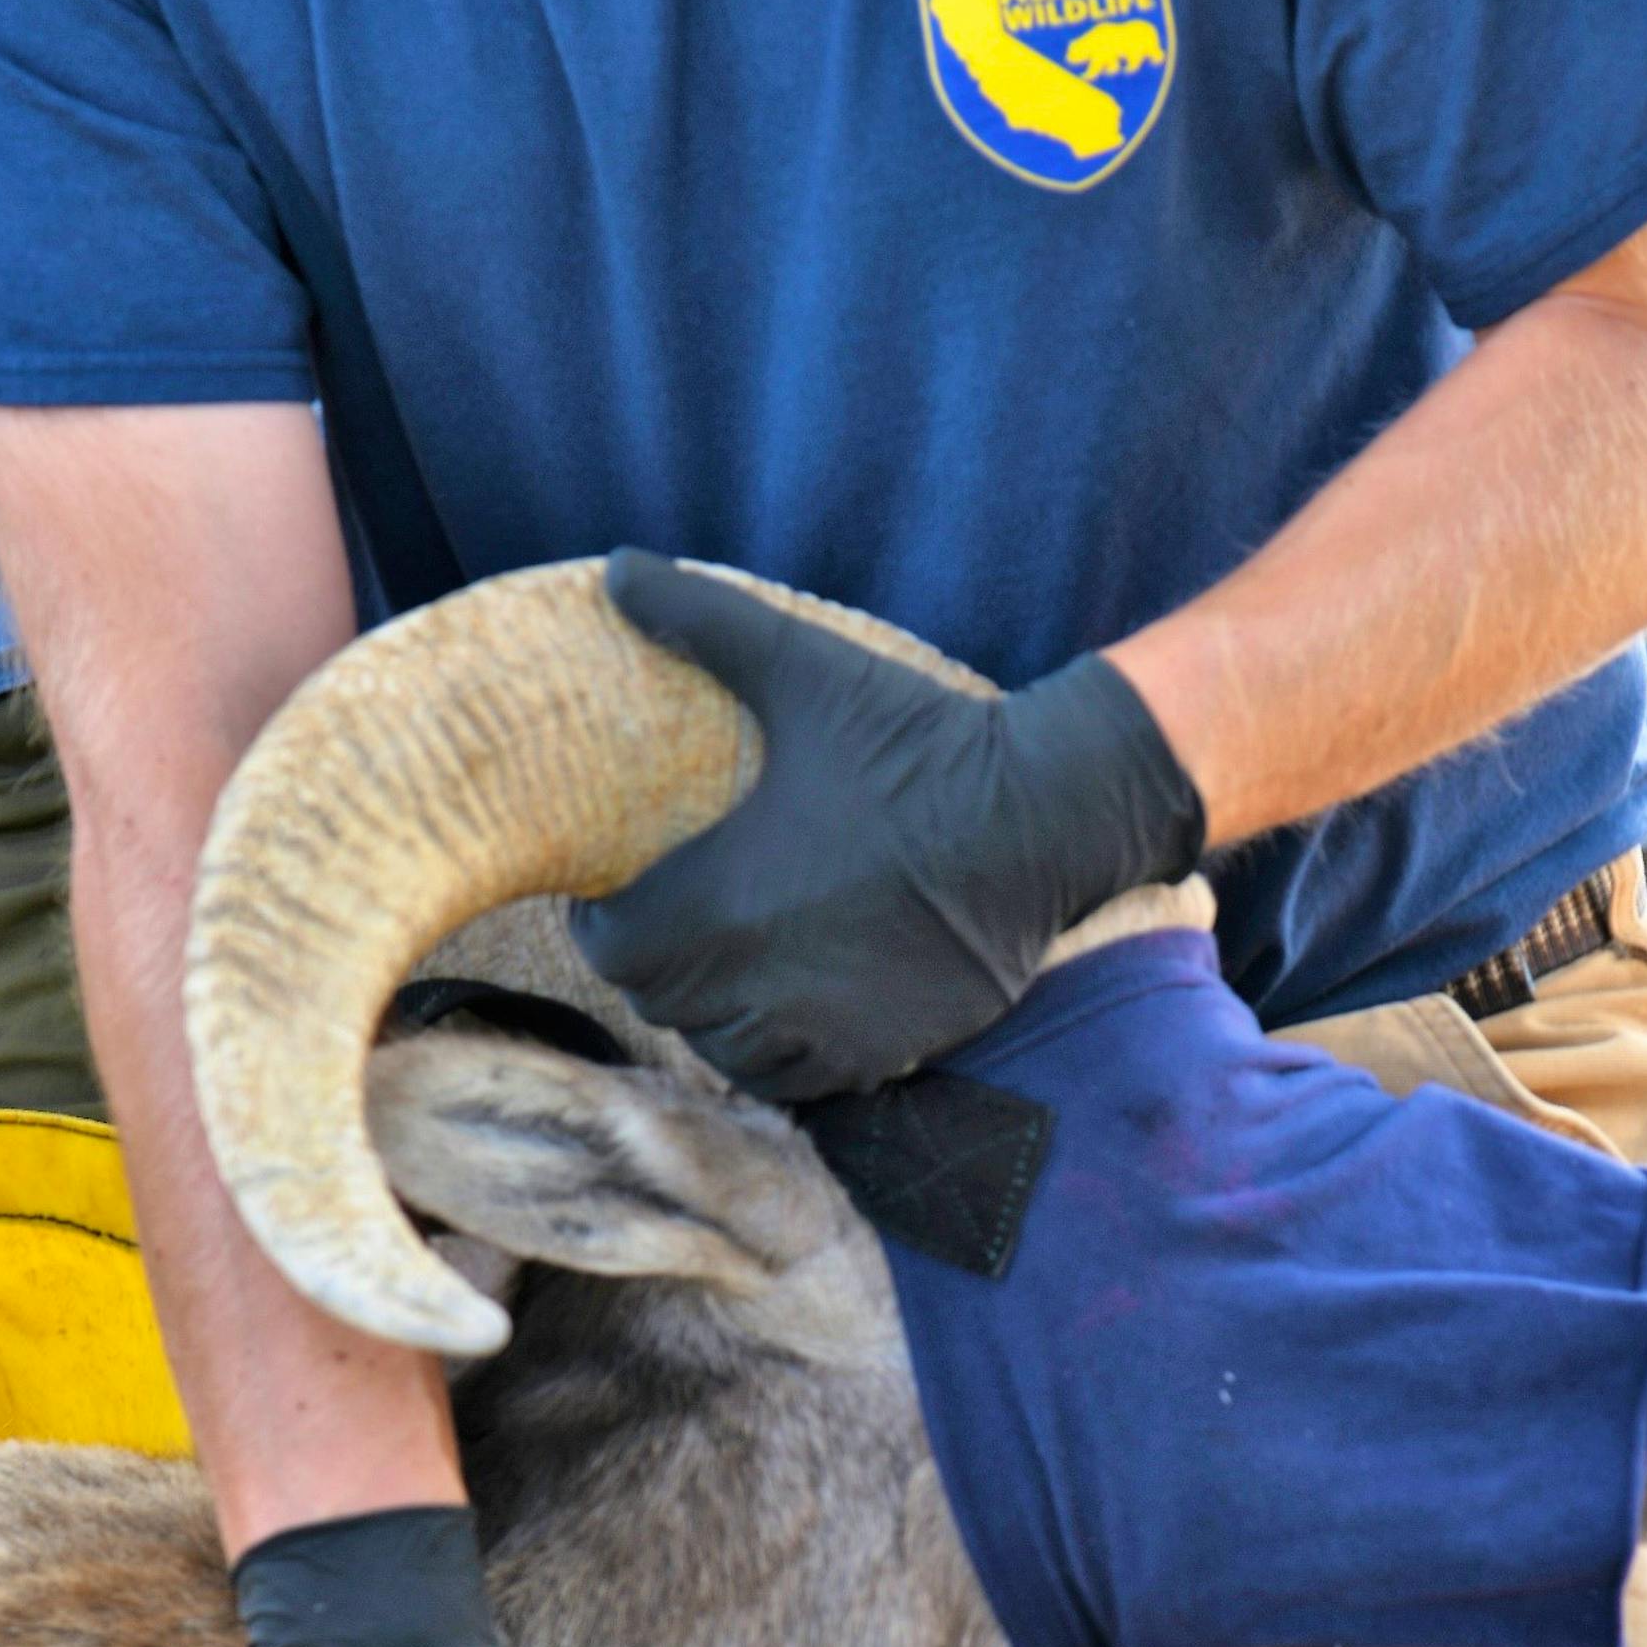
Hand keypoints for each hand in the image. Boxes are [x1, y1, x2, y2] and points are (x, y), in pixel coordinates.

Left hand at [571, 550, 1207, 1100]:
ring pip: (721, 1049)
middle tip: (680, 924)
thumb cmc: (915, 743)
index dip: (607, 923)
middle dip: (659, 967)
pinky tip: (791, 1006)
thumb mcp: (805, 669)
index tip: (623, 895)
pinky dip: (778, 1053)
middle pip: (660, 1002)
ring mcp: (816, 1027)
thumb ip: (701, 621)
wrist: (1039, 818)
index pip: (611, 947)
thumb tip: (614, 566)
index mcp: (715, 900)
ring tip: (732, 968)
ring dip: (715, 1015)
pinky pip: (792, 1080)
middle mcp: (753, 982)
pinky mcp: (874, 1056)